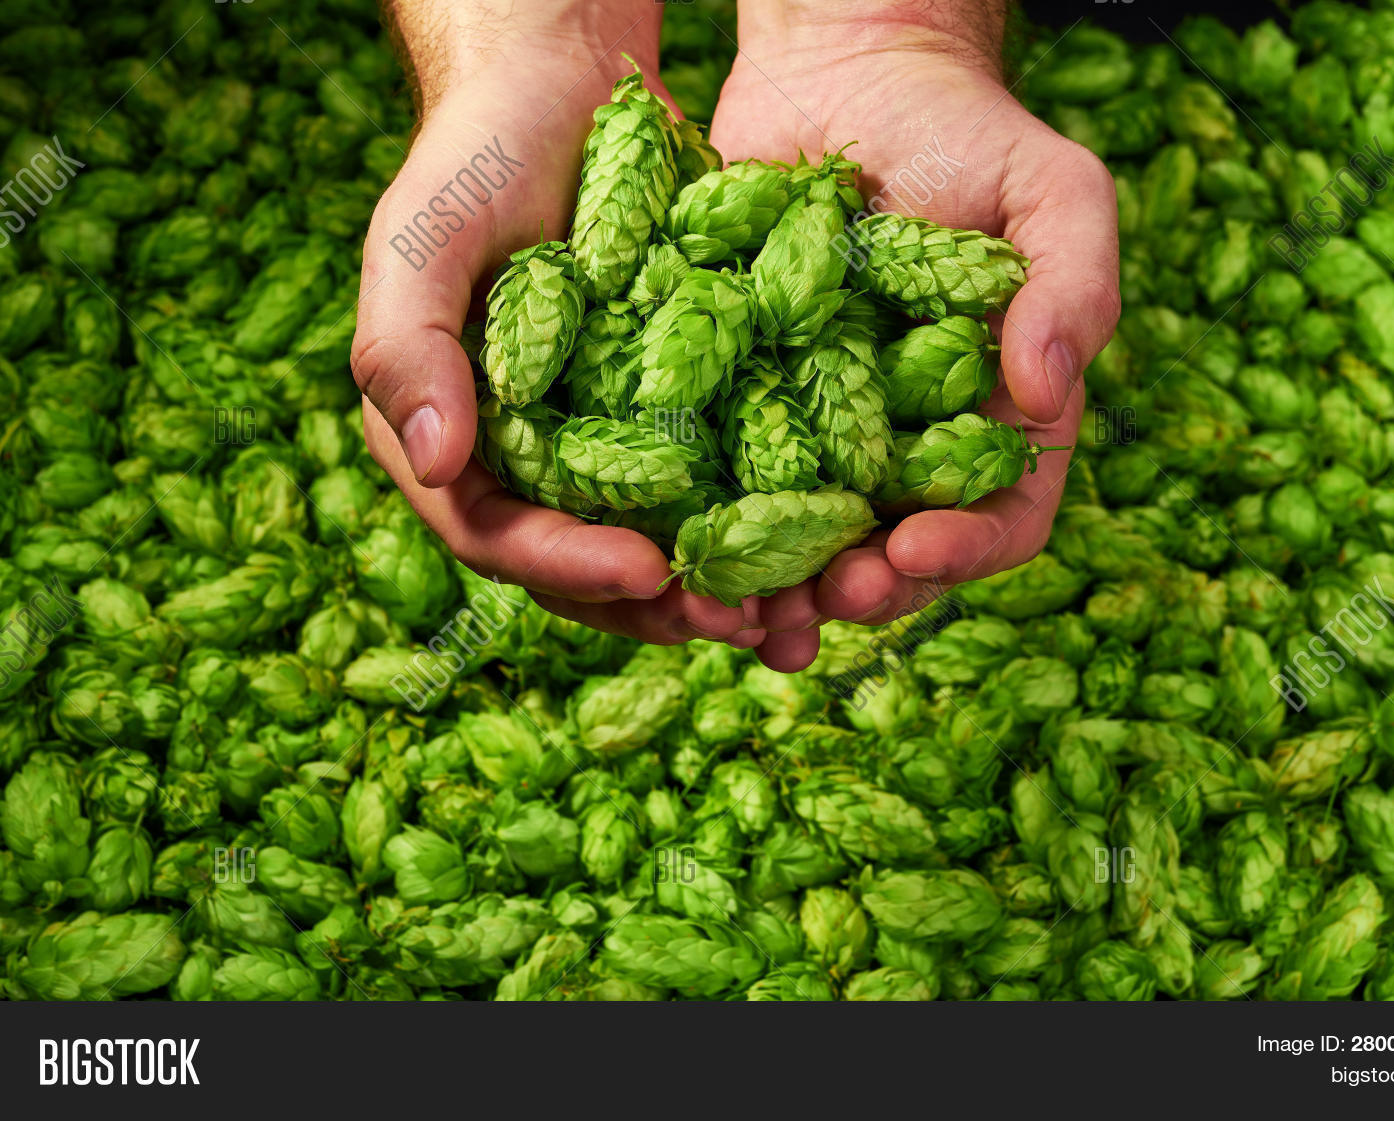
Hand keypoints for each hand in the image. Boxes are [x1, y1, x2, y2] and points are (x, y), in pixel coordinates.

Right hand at [353, 1, 772, 652]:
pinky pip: (710, 483)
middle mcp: (524, 461)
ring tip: (785, 605)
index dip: (567, 564)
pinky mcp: (670, 414)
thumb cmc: (476, 159)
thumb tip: (437, 463)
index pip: (497, 534)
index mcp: (452, 442)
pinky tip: (814, 536)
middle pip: (582, 564)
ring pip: (654, 540)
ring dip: (715, 582)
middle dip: (655, 602)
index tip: (644, 571)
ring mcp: (599, 444)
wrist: (561, 88)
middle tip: (736, 620)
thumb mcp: (421, 240)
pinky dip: (755, 517)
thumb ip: (408, 349)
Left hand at [711, 1, 1119, 660]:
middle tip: (817, 603)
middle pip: (892, 553)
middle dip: (858, 589)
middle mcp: (904, 446)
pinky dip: (698, 518)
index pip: (997, 518)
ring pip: (799, 541)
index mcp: (990, 421)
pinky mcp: (738, 401)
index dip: (961, 551)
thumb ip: (1074, 286)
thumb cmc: (967, 132)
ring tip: (736, 608)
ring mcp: (817, 431)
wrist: (846, 74)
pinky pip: (718, 476)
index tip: (913, 551)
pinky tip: (670, 542)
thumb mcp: (1052, 193)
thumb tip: (1044, 390)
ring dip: (772, 586)